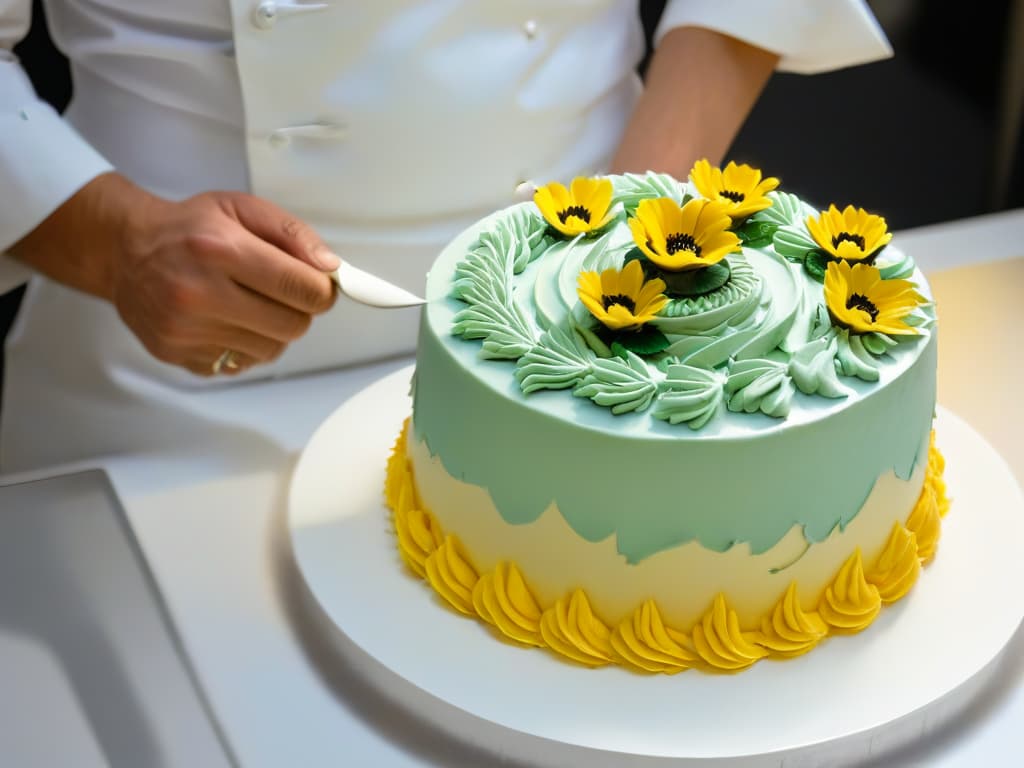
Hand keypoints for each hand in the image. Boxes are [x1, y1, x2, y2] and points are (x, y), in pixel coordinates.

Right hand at [10, 173, 338, 375]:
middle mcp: (198, 293)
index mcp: (220, 250)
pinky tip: (226, 319)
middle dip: (300, 310)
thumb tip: (332, 268)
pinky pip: (241, 363)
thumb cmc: (190, 228)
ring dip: (273, 329)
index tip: (319, 284)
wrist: (126, 251)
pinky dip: (245, 345)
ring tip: (249, 303)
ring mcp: (186, 330)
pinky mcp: (179, 355)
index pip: (301, 288)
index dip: (323, 290)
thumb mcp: (242, 208)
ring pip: (271, 350)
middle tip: (283, 292)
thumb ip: (294, 234)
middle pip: (293, 325)